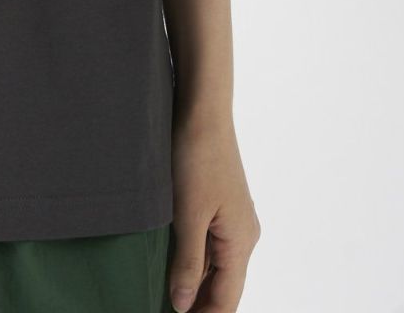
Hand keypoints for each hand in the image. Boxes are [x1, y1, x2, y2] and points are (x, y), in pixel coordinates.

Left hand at [168, 115, 261, 312]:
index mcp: (240, 242)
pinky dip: (192, 259)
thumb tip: (184, 305)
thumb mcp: (187, 214)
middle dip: (197, 303)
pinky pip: (209, 243)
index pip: (227, 300)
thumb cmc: (196, 157)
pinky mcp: (219, 204)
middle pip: (223, 285)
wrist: (201, 110)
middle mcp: (243, 235)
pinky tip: (170, 262)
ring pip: (215, 265)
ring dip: (193, 282)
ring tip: (163, 294)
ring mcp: (232, 219)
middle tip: (160, 307)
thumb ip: (188, 262)